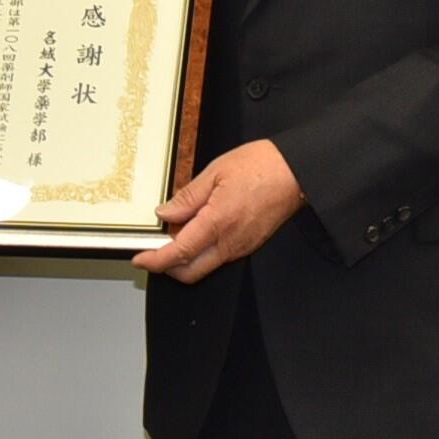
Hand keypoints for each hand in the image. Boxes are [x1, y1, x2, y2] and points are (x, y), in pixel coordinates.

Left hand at [137, 140, 304, 281]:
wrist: (298, 172)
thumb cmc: (263, 166)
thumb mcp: (216, 172)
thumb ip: (188, 197)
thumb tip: (166, 213)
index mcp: (217, 223)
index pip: (178, 253)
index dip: (155, 261)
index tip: (140, 259)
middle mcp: (230, 242)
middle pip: (189, 272)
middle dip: (167, 267)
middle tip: (154, 249)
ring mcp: (241, 247)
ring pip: (204, 266)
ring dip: (185, 258)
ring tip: (180, 230)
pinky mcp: (250, 244)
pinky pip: (219, 257)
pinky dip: (203, 251)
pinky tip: (200, 228)